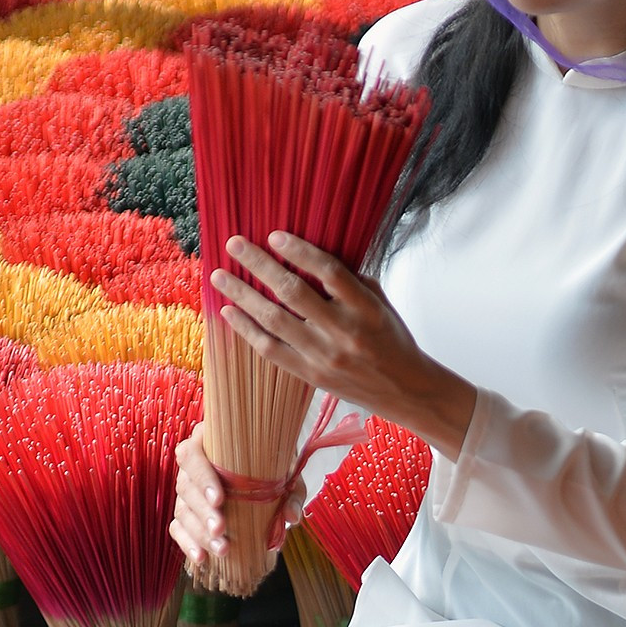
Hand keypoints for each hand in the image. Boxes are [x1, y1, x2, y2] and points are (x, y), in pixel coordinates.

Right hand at [170, 419, 304, 571]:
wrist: (268, 468)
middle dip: (202, 512)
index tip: (219, 499)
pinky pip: (178, 528)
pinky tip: (201, 558)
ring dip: (199, 533)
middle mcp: (193, 465)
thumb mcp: (287, 474)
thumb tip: (291, 517)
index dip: (202, 478)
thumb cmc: (274, 465)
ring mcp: (187, 489)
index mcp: (210, 443)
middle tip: (221, 530)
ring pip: (182, 510)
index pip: (191, 455)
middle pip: (185, 486)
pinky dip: (188, 544)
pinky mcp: (187, 511)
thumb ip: (291, 493)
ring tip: (222, 550)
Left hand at [211, 231, 447, 423]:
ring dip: (243, 295)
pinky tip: (230, 312)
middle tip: (234, 244)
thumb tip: (311, 257)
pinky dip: (247, 330)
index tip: (274, 236)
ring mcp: (324, 356)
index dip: (299, 251)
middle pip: (293, 293)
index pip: (329, 272)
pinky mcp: (311, 375)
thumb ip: (351, 282)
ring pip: (274, 320)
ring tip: (220, 276)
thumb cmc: (392, 341)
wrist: (405, 390)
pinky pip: (271, 350)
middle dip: (259, 265)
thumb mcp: (381, 305)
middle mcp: (343, 332)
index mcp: (366, 309)